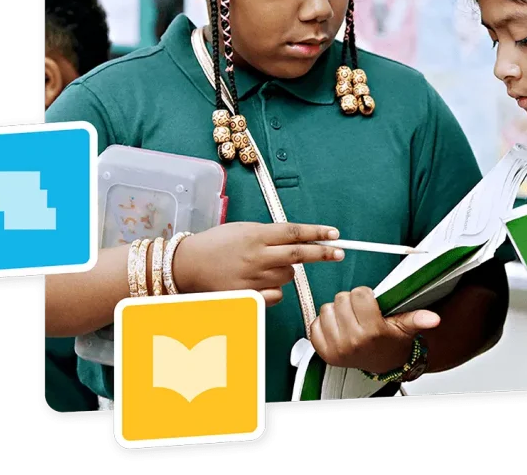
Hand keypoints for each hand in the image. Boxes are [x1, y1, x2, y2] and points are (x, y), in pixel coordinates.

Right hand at [172, 222, 343, 305]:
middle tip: (339, 252)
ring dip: (286, 271)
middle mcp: (257, 256)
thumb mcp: (243, 230)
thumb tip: (299, 239)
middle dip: (323, 253)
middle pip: (299, 255)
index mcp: (256, 235)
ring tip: (265, 266)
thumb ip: (270, 235)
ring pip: (288, 276)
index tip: (334, 234)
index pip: (294, 232)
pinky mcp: (248, 296)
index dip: (317, 233)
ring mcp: (253, 278)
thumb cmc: (216, 244)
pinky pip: (277, 295)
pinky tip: (260, 282)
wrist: (187, 265)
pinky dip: (275, 289)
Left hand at [310, 286, 440, 373]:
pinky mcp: (323, 352)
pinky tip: (338, 328)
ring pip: (327, 309)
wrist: (383, 363)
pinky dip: (325, 323)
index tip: (371, 303)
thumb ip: (419, 319)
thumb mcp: (407, 327)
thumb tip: (434, 319)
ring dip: (337, 311)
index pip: (359, 294)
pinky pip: (314, 324)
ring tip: (350, 320)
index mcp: (372, 331)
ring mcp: (336, 348)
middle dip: (351, 301)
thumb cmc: (392, 340)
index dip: (365, 295)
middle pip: (342, 298)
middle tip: (360, 313)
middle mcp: (353, 341)